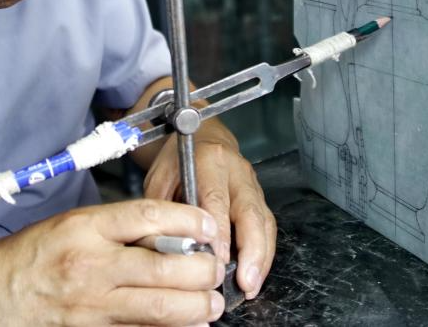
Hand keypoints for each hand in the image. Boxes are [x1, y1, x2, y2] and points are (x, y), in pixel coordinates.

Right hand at [0, 199, 225, 325]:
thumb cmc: (31, 257)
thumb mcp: (71, 224)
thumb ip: (117, 228)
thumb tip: (168, 233)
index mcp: (85, 228)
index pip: (149, 216)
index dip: (189, 219)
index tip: (209, 224)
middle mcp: (91, 265)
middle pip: (165, 267)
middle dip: (202, 270)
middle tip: (215, 269)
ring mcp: (92, 304)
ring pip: (160, 307)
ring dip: (196, 306)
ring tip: (211, 302)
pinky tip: (189, 325)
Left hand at [142, 122, 276, 299]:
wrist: (203, 140)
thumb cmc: (178, 162)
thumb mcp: (160, 178)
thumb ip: (163, 209)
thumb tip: (166, 248)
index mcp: (209, 162)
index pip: (217, 200)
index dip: (220, 233)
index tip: (218, 260)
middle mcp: (237, 173)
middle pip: (250, 213)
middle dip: (251, 250)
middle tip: (245, 282)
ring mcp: (253, 186)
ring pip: (264, 223)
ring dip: (260, 258)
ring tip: (251, 287)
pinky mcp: (260, 200)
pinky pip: (267, 228)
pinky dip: (263, 255)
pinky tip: (254, 276)